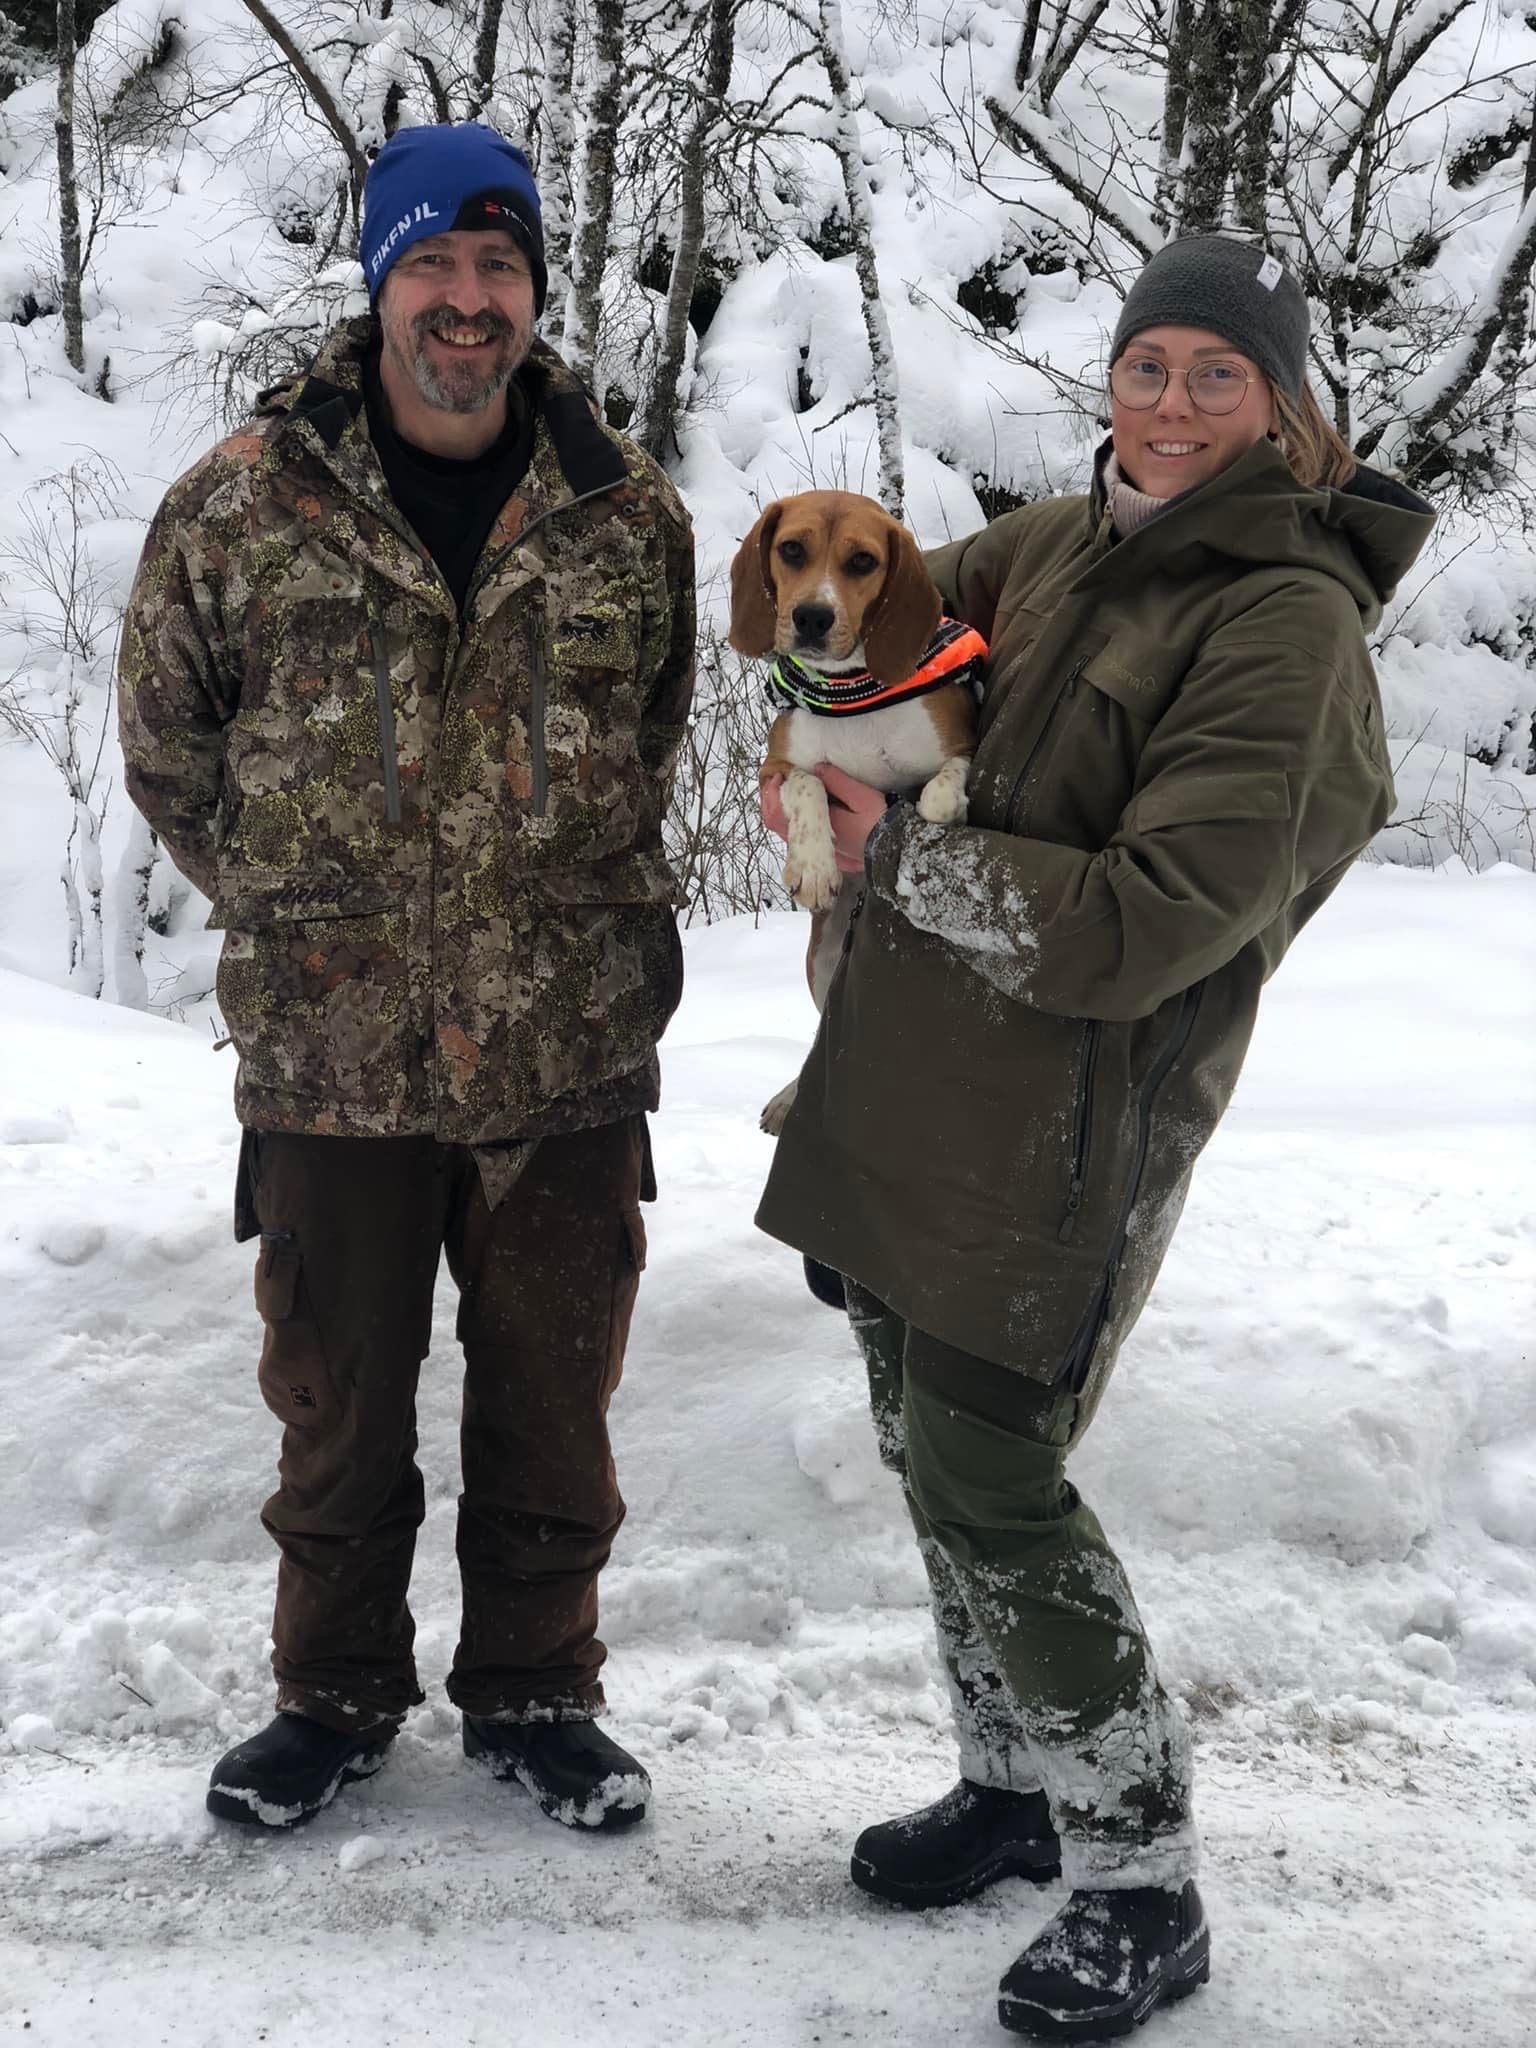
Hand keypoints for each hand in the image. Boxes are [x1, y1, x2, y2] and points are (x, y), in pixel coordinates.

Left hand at [760, 766, 886, 873]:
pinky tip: (805, 814)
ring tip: (791, 794)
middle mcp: (814, 844)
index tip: (778, 777)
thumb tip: (816, 768)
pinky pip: (804, 841)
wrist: (896, 850)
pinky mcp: (832, 855)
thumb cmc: (879, 822)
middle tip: (781, 783)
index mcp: (817, 827)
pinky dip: (799, 825)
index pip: (782, 812)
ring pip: (791, 833)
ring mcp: (822, 851)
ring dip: (787, 814)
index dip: (774, 793)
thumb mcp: (860, 795)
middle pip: (781, 825)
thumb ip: (837, 781)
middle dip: (777, 803)